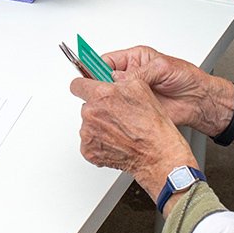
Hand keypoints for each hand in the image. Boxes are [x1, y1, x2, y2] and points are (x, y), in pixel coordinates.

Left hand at [69, 76, 196, 202]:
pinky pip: (89, 142)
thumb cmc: (151, 125)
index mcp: (100, 95)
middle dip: (97, 108)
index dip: (84, 86)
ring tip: (119, 131)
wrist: (156, 154)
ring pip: (87, 124)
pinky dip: (99, 143)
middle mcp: (90, 113)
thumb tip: (111, 78)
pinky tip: (115, 142)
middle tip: (115, 115)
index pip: (77, 85)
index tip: (88, 89)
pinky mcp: (88, 150)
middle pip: (85, 106)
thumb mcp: (140, 87)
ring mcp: (87, 133)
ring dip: (98, 126)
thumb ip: (119, 79)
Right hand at [105, 46, 227, 134]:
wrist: (201, 102)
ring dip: (107, 101)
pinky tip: (117, 114)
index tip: (84, 72)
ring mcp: (132, 95)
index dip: (93, 67)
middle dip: (98, 86)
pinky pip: (119, 112)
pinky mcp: (136, 111)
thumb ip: (140, 72)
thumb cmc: (187, 79)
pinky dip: (115, 114)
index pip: (105, 61)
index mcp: (134, 60)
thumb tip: (120, 79)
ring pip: (109, 97)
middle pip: (103, 80)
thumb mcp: (163, 68)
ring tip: (110, 103)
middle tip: (97, 91)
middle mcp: (130, 77)